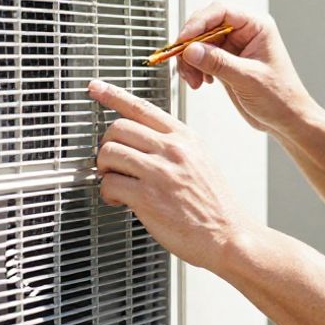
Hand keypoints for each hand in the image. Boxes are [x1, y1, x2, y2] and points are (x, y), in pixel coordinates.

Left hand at [88, 79, 259, 270]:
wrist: (229, 236)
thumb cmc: (215, 206)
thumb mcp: (200, 161)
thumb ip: (172, 146)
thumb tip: (139, 142)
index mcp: (184, 137)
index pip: (141, 107)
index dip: (113, 94)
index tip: (96, 87)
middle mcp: (172, 149)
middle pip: (117, 128)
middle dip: (107, 146)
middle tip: (111, 163)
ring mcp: (160, 172)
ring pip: (109, 152)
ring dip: (103, 169)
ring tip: (115, 182)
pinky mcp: (148, 197)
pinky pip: (109, 183)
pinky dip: (107, 193)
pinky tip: (119, 200)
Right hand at [175, 2, 314, 136]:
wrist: (287, 119)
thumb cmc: (281, 97)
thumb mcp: (248, 78)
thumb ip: (218, 62)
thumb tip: (191, 49)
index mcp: (257, 26)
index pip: (221, 12)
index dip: (199, 22)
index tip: (184, 39)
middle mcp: (244, 33)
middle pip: (206, 25)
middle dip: (191, 44)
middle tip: (182, 61)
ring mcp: (234, 47)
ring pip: (200, 43)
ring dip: (190, 60)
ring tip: (194, 80)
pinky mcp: (226, 62)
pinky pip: (202, 58)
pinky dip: (194, 68)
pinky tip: (200, 82)